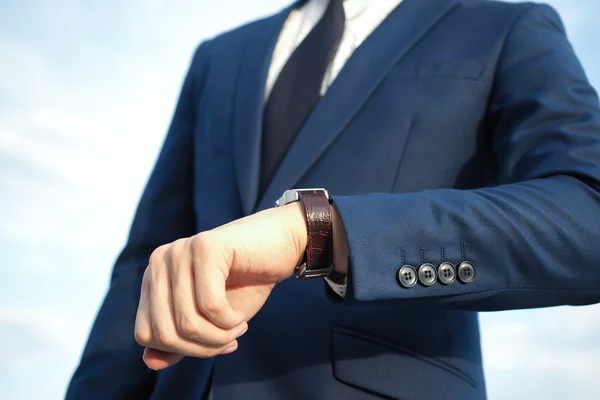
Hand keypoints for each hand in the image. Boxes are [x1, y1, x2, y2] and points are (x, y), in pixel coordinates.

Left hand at [134, 203, 307, 369]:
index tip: (214, 344)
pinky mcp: (206, 246)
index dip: (181, 351)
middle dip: (202, 348)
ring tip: (238, 328)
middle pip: (165, 333)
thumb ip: (178, 341)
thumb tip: (150, 363)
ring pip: (187, 323)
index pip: (146, 334)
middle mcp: (160, 260)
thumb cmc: (246, 283)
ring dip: (220, 338)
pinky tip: (241, 318)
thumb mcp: (209, 321)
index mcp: (154, 277)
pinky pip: (210, 305)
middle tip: (230, 341)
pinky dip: (230, 322)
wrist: (282, 245)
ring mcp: (181, 250)